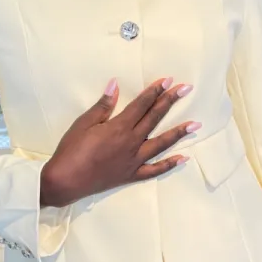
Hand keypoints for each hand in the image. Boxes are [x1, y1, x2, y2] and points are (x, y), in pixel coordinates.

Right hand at [40, 77, 197, 207]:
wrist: (65, 181)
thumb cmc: (71, 150)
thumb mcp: (83, 123)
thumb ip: (102, 106)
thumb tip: (115, 86)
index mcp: (119, 127)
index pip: (141, 105)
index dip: (155, 91)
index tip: (169, 80)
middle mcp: (131, 142)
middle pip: (154, 119)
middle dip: (170, 102)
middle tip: (186, 89)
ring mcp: (134, 160)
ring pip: (161, 144)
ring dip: (178, 133)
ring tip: (196, 125)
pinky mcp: (131, 175)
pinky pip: (154, 170)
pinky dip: (169, 164)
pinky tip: (183, 158)